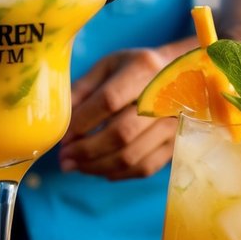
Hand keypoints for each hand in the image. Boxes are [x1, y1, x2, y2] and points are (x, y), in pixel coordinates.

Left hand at [59, 48, 176, 180]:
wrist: (179, 75)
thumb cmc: (135, 69)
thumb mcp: (108, 66)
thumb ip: (83, 88)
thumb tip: (60, 118)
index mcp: (143, 68)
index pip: (109, 100)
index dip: (82, 121)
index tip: (63, 136)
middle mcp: (164, 97)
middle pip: (122, 133)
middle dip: (86, 150)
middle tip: (64, 158)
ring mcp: (173, 124)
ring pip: (132, 156)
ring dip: (97, 166)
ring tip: (75, 166)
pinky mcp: (176, 144)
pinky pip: (144, 168)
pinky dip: (117, 173)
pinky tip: (99, 169)